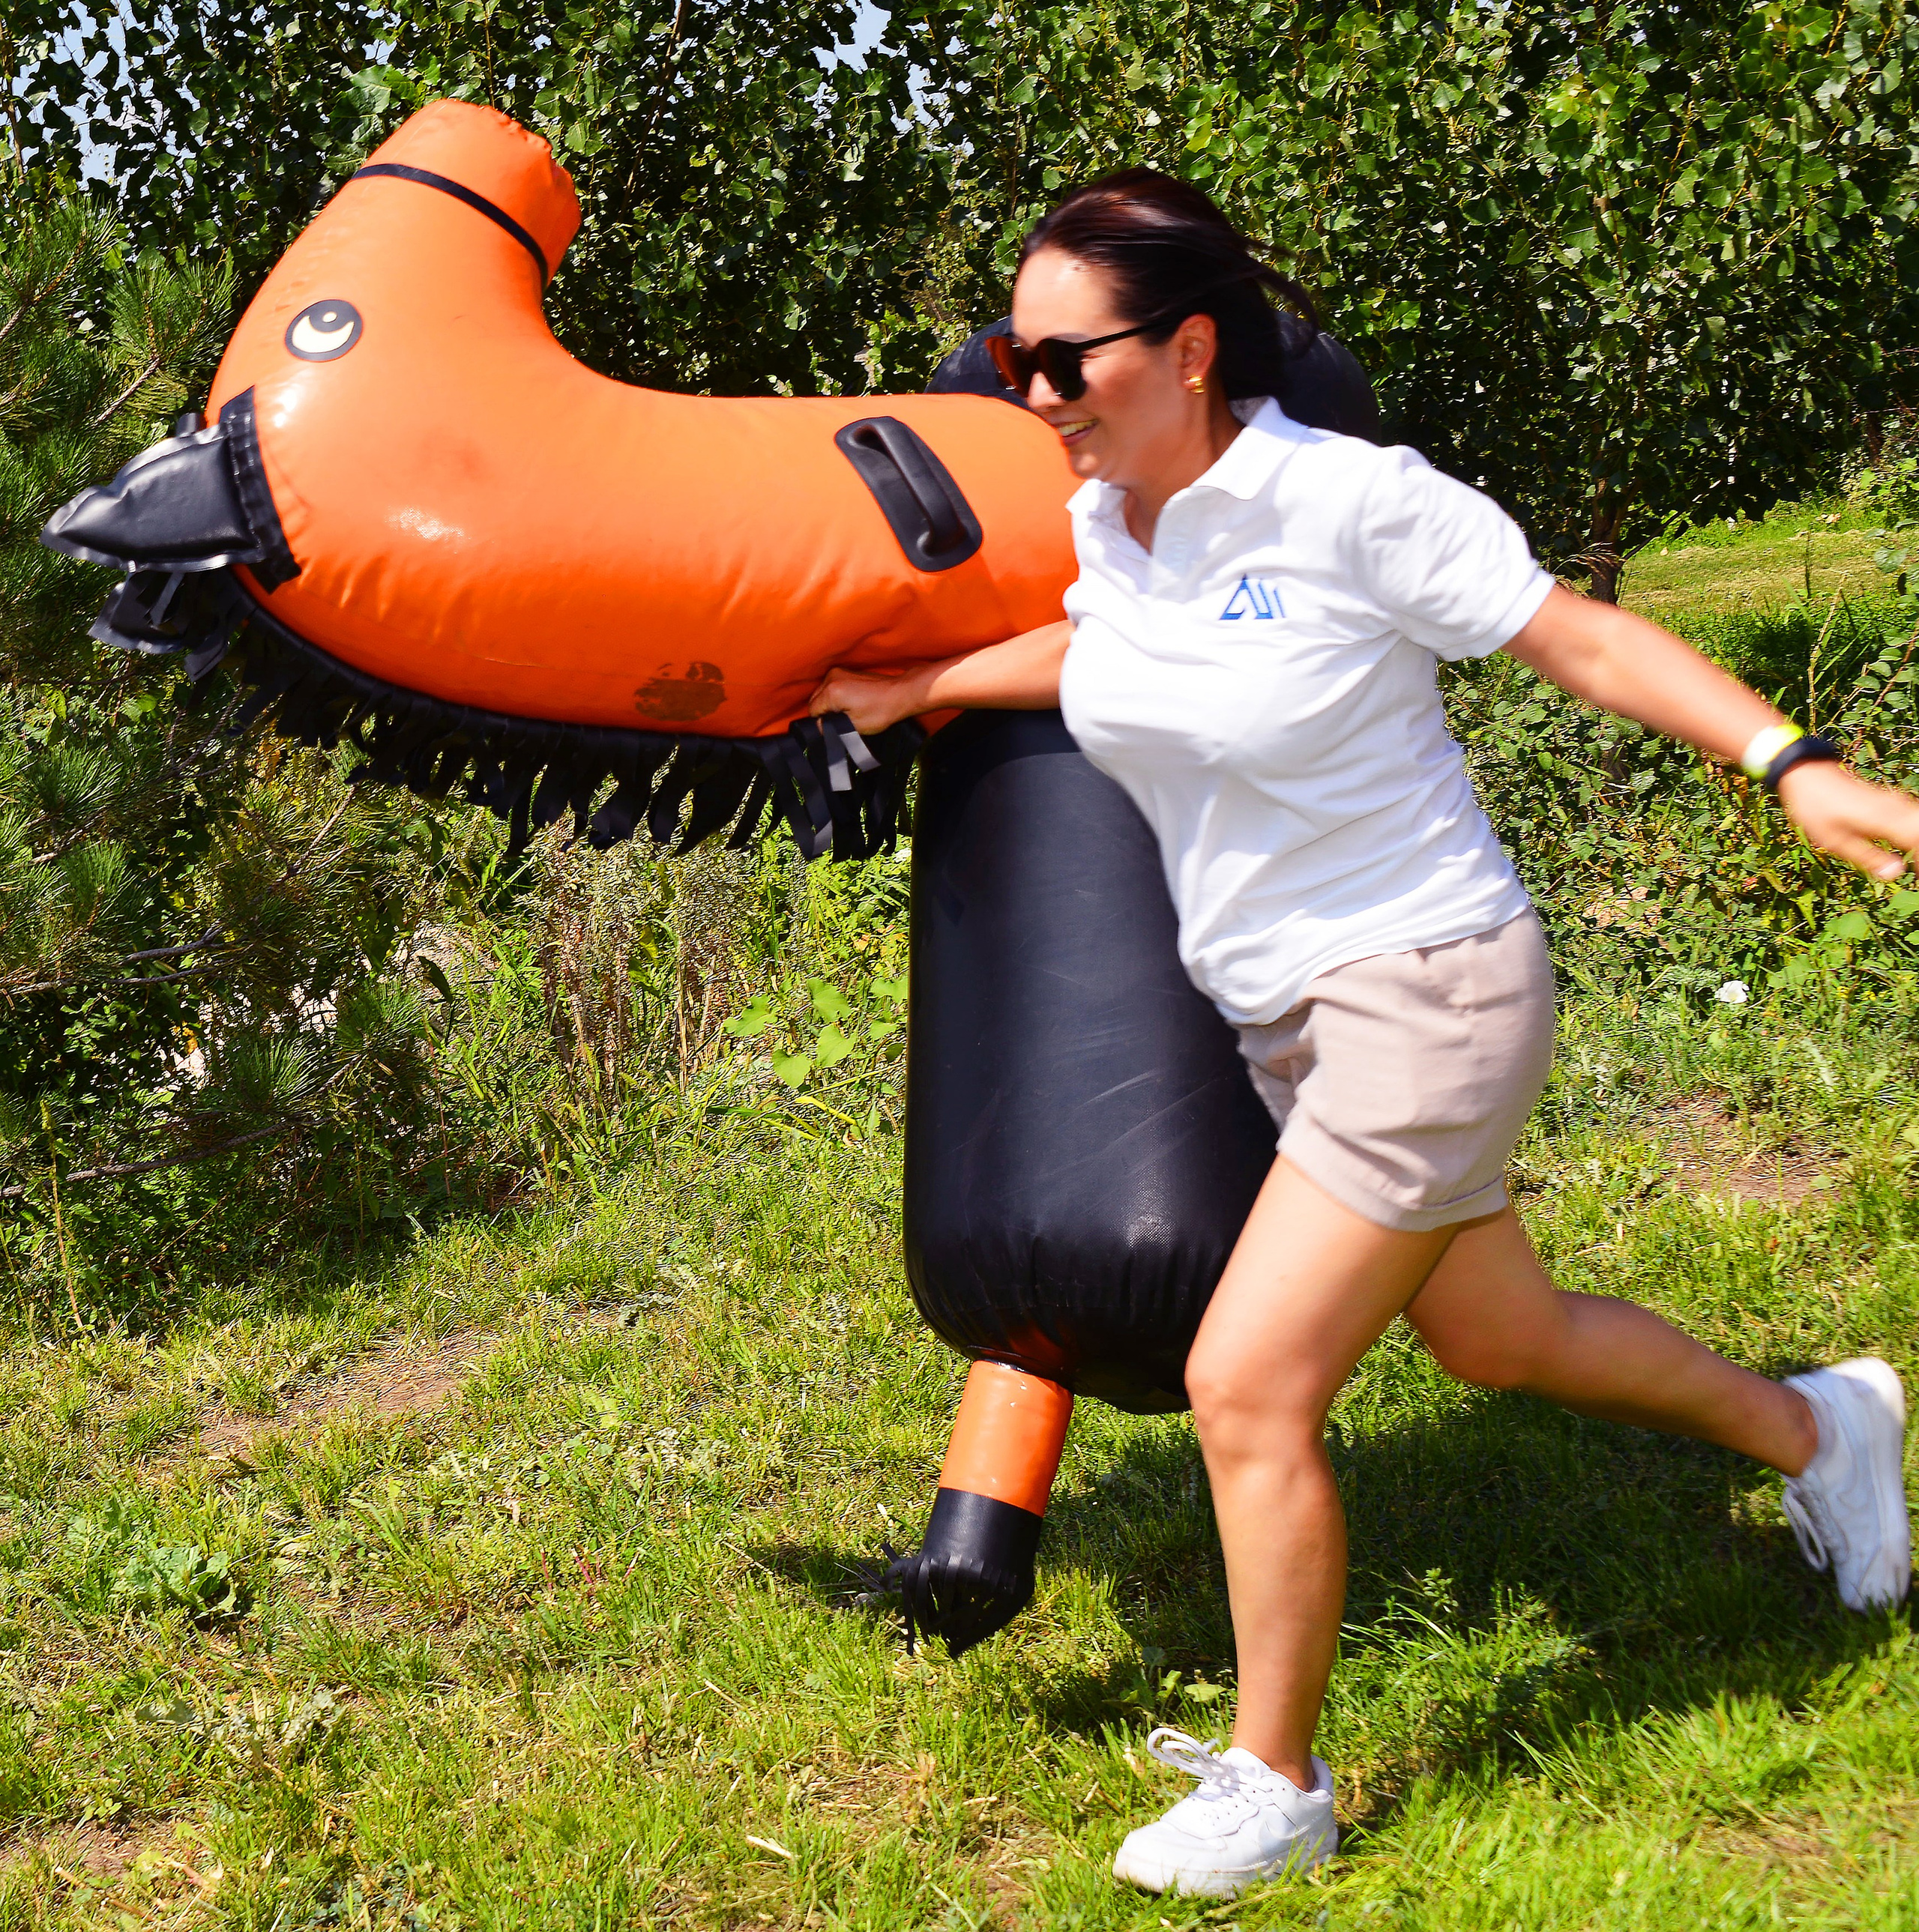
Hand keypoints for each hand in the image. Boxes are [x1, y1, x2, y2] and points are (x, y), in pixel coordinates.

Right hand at [807, 664, 928, 735]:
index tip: (834, 728)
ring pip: (822, 694)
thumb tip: (820, 728)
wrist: (899, 694)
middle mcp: (832, 678)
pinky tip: (850, 703)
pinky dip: (835, 697)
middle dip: (825, 713)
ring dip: (830, 704)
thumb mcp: (853, 727)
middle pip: (815, 700)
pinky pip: (831, 687)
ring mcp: (839, 672)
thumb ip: (831, 727)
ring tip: (848, 712)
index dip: (821, 723)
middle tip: (842, 721)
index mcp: (832, 691)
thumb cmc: (881, 711)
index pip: (812, 711)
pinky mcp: (845, 672)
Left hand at [1775, 759, 1918, 881]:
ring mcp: (1898, 802)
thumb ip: (1868, 857)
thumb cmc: (1817, 808)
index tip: (1917, 877)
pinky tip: (1912, 850)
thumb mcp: (1836, 840)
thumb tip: (1895, 874)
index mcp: (1885, 819)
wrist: (1810, 774)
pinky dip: (1916, 834)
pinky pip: (1916, 818)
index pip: (1918, 841)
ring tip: (1913, 863)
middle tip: (1915, 870)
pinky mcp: (1894, 801)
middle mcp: (1897, 808)